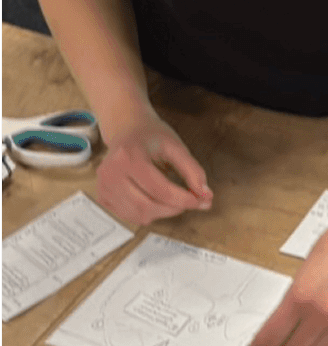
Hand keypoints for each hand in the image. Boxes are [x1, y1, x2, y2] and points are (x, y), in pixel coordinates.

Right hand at [96, 105, 211, 225]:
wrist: (127, 129)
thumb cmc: (151, 136)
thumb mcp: (176, 147)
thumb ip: (193, 171)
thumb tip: (205, 195)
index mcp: (129, 157)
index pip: (161, 190)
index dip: (185, 200)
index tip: (201, 201)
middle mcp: (111, 173)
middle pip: (148, 206)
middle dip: (175, 208)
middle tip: (191, 201)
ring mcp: (104, 186)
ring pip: (140, 216)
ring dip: (163, 213)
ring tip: (174, 199)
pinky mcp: (102, 196)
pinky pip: (130, 216)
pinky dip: (148, 214)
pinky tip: (156, 200)